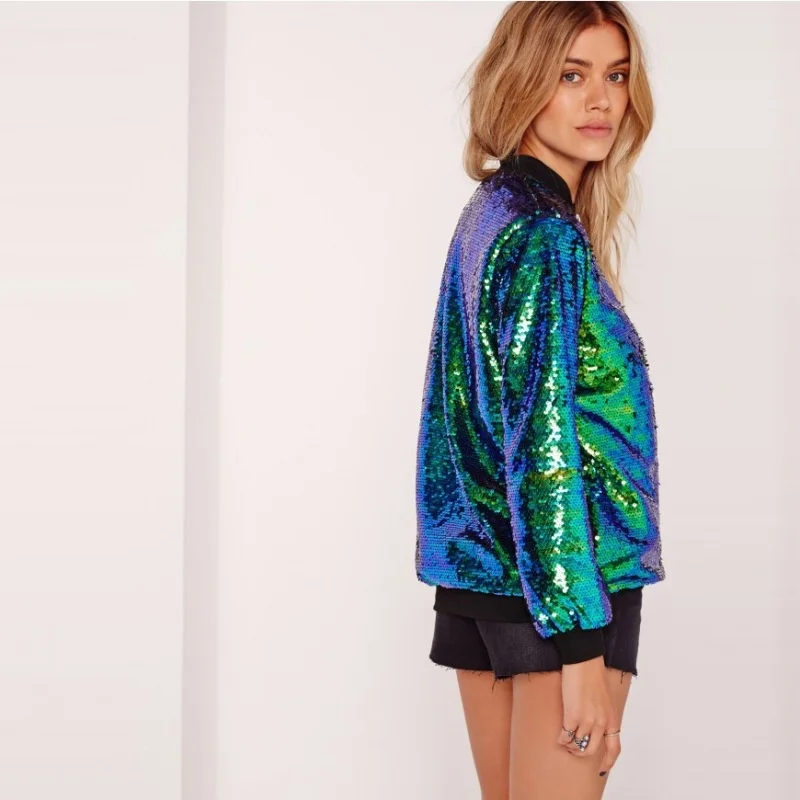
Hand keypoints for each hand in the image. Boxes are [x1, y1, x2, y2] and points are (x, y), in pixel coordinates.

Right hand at [556, 655, 621, 775]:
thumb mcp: (605, 698)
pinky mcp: (572, 715)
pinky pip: (566, 735)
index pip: (614, 749)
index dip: (608, 762)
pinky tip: (559, 736)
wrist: (584, 660)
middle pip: (592, 750)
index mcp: (612, 718)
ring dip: (569, 745)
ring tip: (564, 740)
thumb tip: (595, 724)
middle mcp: (601, 722)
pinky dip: (561, 738)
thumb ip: (603, 713)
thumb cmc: (593, 673)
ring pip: (577, 744)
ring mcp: (587, 720)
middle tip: (573, 749)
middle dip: (581, 753)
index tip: (601, 769)